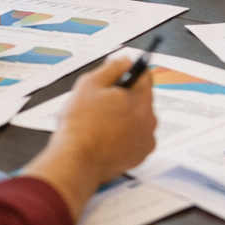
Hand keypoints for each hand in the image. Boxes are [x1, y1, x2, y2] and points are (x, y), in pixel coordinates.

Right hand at [21, 56, 156, 221]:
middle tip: (103, 104)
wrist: (74, 163)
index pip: (145, 76)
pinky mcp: (140, 156)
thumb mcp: (89, 84)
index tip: (119, 76)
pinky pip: (137, 138)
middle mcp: (150, 119)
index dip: (130, 73)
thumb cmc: (80, 126)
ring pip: (139, 118)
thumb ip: (111, 68)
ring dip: (126, 117)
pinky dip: (126, 136)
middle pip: (141, 98)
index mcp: (141, 99)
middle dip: (125, 98)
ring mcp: (146, 139)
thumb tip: (124, 61)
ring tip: (102, 123)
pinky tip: (107, 138)